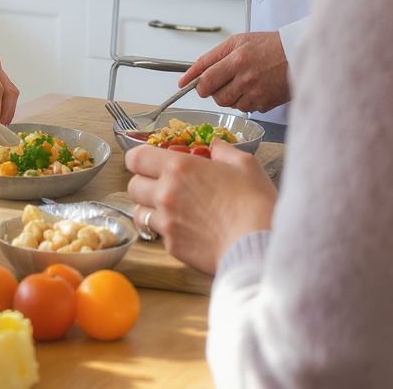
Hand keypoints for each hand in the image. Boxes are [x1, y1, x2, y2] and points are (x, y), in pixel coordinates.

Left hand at [126, 139, 276, 273]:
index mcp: (178, 167)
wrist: (258, 246)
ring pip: (139, 213)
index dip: (138, 159)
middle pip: (133, 186)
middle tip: (161, 186)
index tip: (147, 162)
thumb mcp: (245, 164)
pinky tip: (186, 230)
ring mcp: (166, 222)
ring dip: (150, 209)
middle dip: (144, 184)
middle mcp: (165, 193)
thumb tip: (215, 145)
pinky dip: (166, 231)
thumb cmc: (255, 203)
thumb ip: (223, 151)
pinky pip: (158, 235)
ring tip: (170, 210)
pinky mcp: (172, 247)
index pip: (135, 158)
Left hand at [179, 31, 290, 112]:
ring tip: (239, 81)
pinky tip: (252, 88)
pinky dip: (243, 100)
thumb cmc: (269, 45)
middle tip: (220, 79)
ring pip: (228, 104)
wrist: (297, 55)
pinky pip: (244, 108)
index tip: (186, 85)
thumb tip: (190, 74)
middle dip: (212, 89)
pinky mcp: (265, 105)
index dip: (195, 84)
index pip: (206, 80)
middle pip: (215, 96)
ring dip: (228, 95)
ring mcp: (256, 94)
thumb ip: (211, 57)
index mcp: (237, 60)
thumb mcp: (237, 41)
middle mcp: (246, 79)